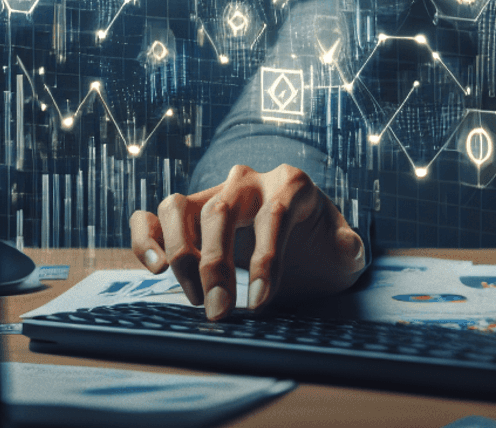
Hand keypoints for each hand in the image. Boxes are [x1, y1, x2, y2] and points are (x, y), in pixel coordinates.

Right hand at [130, 163, 365, 319]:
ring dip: (181, 252)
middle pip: (222, 210)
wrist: (302, 237)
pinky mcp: (187, 213)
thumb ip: (348, 248)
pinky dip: (147, 236)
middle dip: (217, 264)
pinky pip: (154, 214)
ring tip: (193, 298)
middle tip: (219, 313)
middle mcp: (249, 181)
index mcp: (291, 183)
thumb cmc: (319, 244)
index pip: (273, 214)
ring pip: (181, 205)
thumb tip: (347, 248)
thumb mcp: (341, 248)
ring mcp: (214, 193)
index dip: (267, 259)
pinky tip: (155, 268)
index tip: (260, 304)